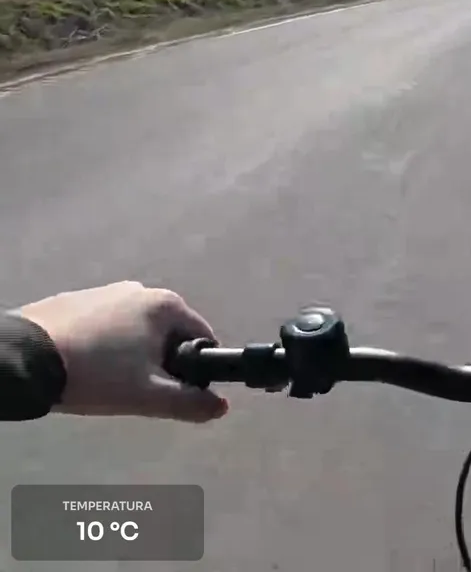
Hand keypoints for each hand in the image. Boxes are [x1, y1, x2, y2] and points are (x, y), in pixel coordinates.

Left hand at [18, 281, 227, 422]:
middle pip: (167, 335)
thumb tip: (219, 407)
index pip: (202, 338)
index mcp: (165, 305)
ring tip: (106, 381)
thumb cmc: (94, 373)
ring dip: (130, 355)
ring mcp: (104, 292)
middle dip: (160, 363)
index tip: (176, 390)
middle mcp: (139, 289)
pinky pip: (104, 326)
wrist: (23, 358)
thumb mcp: (147, 396)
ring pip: (135, 331)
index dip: (197, 368)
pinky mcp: (74, 300)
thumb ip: (189, 403)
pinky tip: (85, 367)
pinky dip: (102, 346)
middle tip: (137, 390)